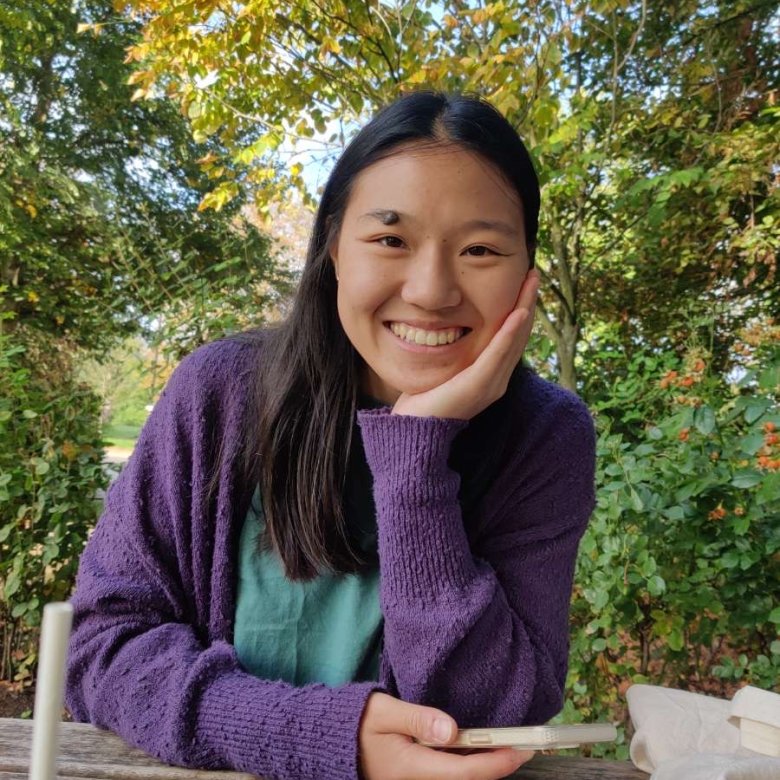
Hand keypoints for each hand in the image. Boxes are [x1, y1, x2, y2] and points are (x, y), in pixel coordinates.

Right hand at [359, 692, 533, 779]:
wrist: (335, 743)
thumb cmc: (358, 723)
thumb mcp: (383, 712)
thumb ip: (417, 719)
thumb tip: (451, 728)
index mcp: (411, 769)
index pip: (463, 772)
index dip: (495, 763)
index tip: (520, 749)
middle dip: (498, 767)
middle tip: (526, 746)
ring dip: (485, 768)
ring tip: (510, 747)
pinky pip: (449, 777)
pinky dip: (468, 766)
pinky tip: (480, 752)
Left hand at [391, 269, 538, 420]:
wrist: (414, 433)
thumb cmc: (423, 403)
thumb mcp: (442, 370)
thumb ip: (452, 354)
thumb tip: (444, 329)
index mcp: (490, 375)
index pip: (510, 337)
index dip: (519, 309)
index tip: (522, 283)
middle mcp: (497, 380)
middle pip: (519, 334)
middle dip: (527, 302)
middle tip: (533, 274)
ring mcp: (491, 384)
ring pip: (514, 340)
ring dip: (525, 308)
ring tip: (531, 283)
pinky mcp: (479, 386)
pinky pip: (498, 354)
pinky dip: (509, 333)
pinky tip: (518, 313)